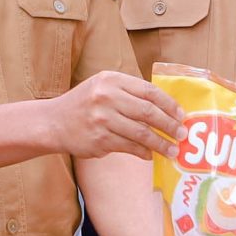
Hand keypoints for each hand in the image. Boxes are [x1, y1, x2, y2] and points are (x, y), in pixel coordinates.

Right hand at [52, 72, 182, 159]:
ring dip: (161, 144)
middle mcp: (107, 97)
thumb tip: (165, 109)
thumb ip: (130, 93)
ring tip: (172, 150)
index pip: (149, 91)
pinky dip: (143, 152)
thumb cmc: (84, 104)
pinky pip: (129, 147)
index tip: (181, 115)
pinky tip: (150, 155)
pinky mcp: (100, 140)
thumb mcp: (103, 87)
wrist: (53, 122)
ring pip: (142, 133)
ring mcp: (103, 119)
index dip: (169, 105)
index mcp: (112, 80)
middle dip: (170, 125)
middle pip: (149, 112)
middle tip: (182, 135)